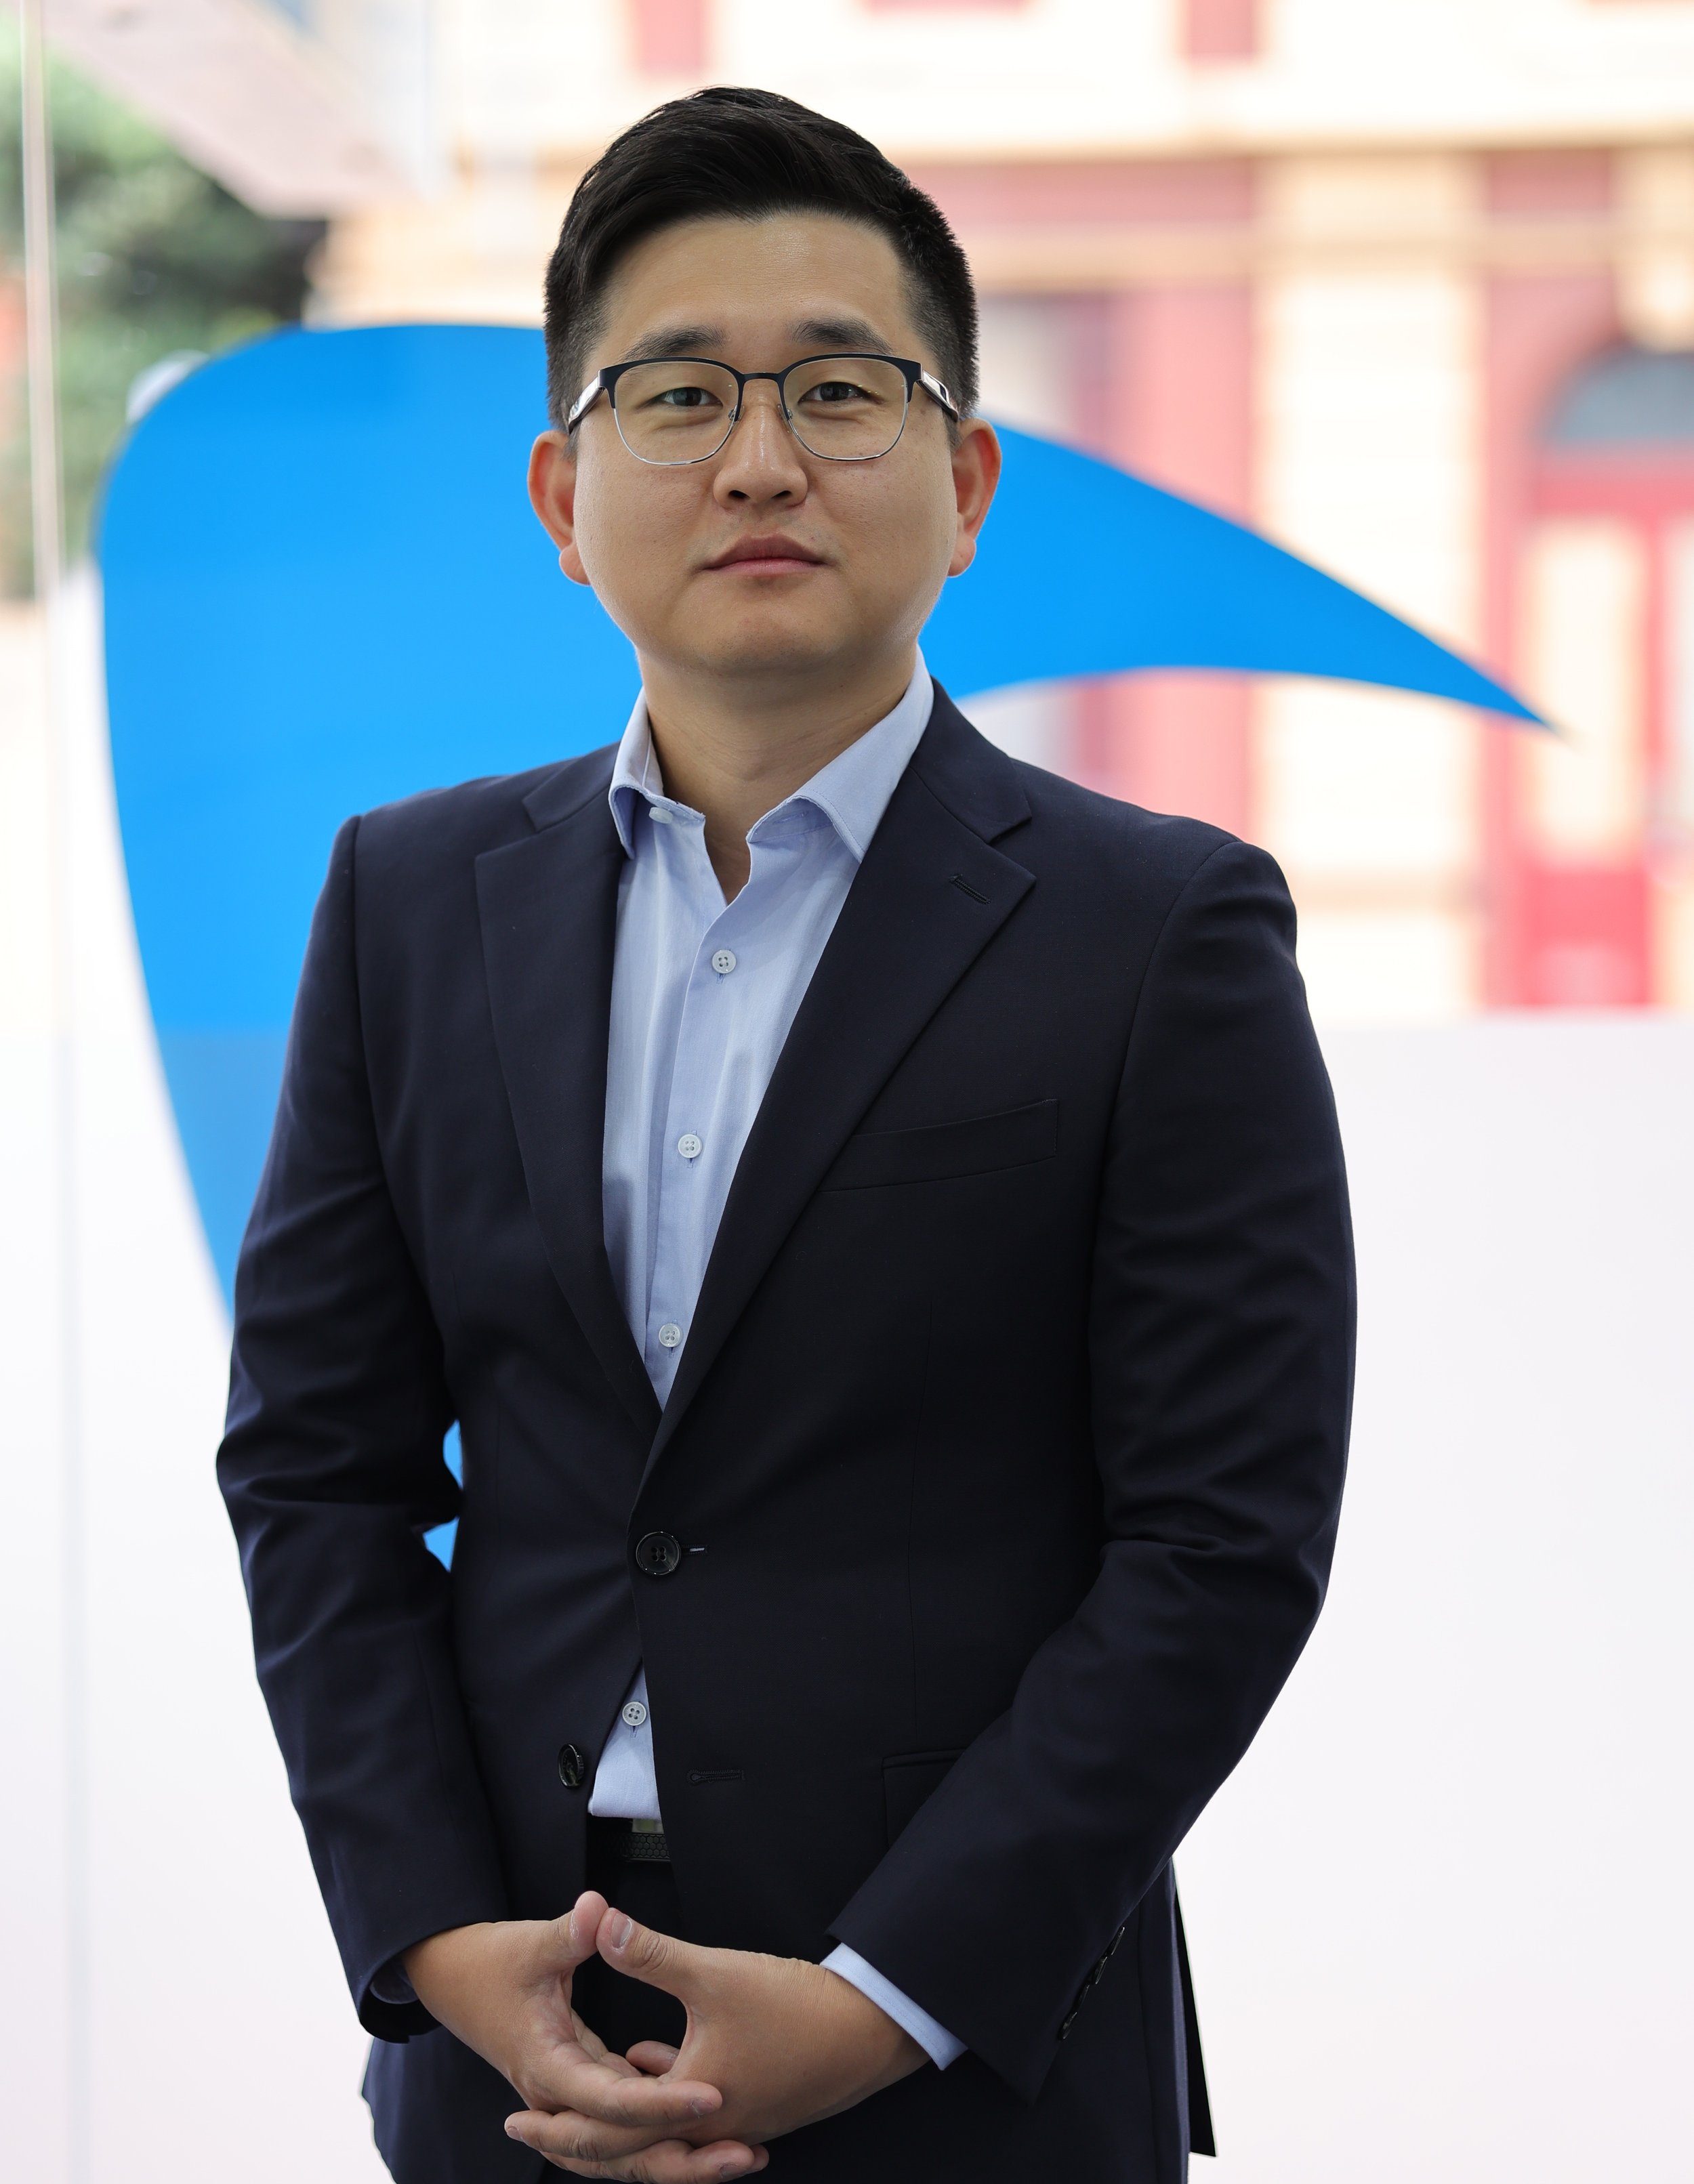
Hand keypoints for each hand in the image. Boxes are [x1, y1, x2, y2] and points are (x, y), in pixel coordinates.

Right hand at [403, 1899, 763, 2180]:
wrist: (452, 1978)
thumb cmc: (490, 1963)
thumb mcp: (533, 1944)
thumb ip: (572, 1933)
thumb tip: (599, 1911)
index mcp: (547, 2068)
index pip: (612, 2102)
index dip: (663, 2102)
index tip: (712, 2095)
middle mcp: (558, 2097)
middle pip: (623, 2148)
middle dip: (683, 2158)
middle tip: (744, 2154)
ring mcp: (569, 2098)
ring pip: (625, 2148)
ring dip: (678, 2154)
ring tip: (741, 2156)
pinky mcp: (581, 2088)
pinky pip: (624, 2123)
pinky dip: (661, 2129)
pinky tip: (706, 2121)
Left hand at [504, 1906, 925, 2174]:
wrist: (870, 2031)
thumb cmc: (796, 2008)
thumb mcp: (713, 1973)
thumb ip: (649, 1953)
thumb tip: (598, 1920)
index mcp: (689, 2111)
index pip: (606, 2133)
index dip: (556, 2124)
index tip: (515, 2116)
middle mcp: (709, 2132)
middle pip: (627, 2147)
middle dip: (575, 2136)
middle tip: (527, 2124)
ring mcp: (734, 2126)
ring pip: (659, 2135)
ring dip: (618, 2118)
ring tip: (583, 2095)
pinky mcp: (753, 2108)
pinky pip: (690, 2117)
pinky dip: (660, 2100)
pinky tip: (649, 2064)